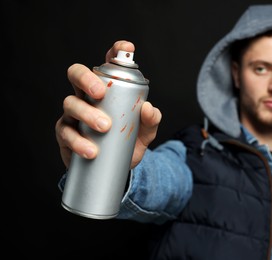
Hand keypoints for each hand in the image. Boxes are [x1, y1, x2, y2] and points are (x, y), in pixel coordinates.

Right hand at [55, 40, 161, 168]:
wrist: (117, 168)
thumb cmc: (129, 142)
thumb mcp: (145, 132)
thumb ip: (150, 120)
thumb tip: (148, 108)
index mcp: (108, 90)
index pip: (108, 65)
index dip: (115, 52)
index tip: (126, 48)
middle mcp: (87, 97)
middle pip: (77, 74)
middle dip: (87, 78)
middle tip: (100, 92)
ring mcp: (74, 114)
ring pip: (70, 103)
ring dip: (87, 113)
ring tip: (104, 126)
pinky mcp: (66, 134)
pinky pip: (66, 132)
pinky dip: (78, 141)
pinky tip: (91, 150)